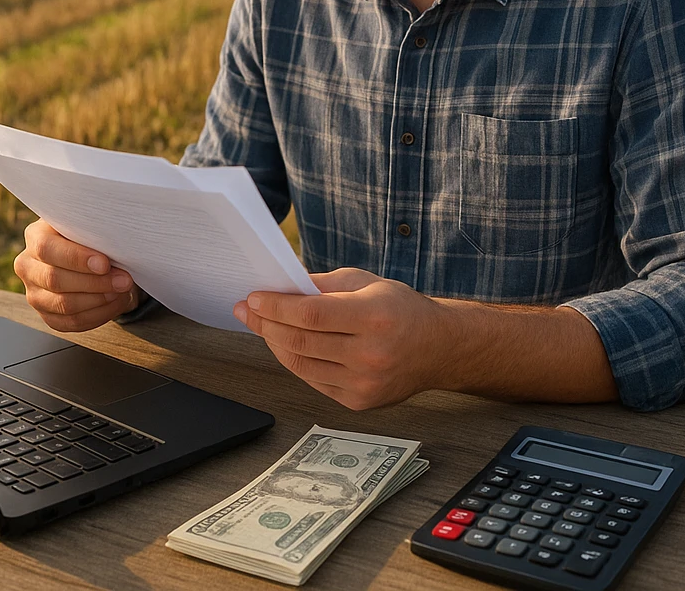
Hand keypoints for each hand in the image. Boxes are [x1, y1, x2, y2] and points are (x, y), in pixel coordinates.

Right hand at [14, 219, 143, 331]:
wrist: (88, 252)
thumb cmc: (89, 235)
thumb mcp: (88, 224)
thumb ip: (93, 230)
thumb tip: (114, 244)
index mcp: (35, 237)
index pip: (47, 249)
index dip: (76, 259)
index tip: (104, 264)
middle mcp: (28, 266)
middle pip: (55, 280)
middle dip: (95, 282)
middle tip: (123, 280)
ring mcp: (35, 293)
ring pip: (63, 305)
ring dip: (99, 300)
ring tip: (122, 291)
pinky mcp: (47, 315)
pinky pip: (71, 322)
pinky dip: (98, 314)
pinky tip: (115, 303)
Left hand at [233, 267, 446, 409]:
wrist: (438, 348)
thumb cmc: (401, 308)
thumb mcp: (367, 282)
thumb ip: (323, 285)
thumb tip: (281, 286)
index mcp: (374, 317)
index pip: (311, 314)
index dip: (276, 307)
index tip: (253, 299)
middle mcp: (370, 354)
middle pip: (301, 341)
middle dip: (266, 324)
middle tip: (246, 311)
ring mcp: (365, 384)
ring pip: (302, 364)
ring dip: (275, 343)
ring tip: (261, 326)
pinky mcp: (359, 402)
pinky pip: (314, 380)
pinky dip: (294, 361)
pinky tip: (285, 344)